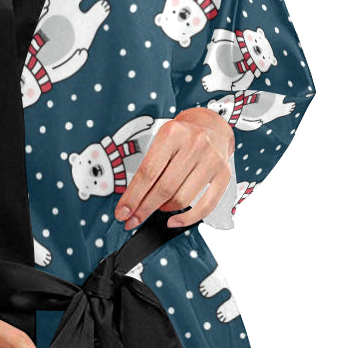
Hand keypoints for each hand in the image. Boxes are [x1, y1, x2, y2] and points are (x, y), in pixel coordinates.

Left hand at [114, 108, 234, 230]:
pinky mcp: (224, 174)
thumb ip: (149, 169)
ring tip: (158, 207)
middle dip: (144, 209)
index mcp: (172, 134)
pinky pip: (205, 206)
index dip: (132, 197)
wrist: (210, 126)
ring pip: (183, 199)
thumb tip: (132, 204)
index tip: (122, 213)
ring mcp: (212, 160)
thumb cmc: (181, 137)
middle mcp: (194, 144)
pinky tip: (174, 221)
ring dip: (165, 209)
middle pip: (164, 188)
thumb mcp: (160, 142)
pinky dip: (187, 219)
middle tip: (133, 220)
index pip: (148, 173)